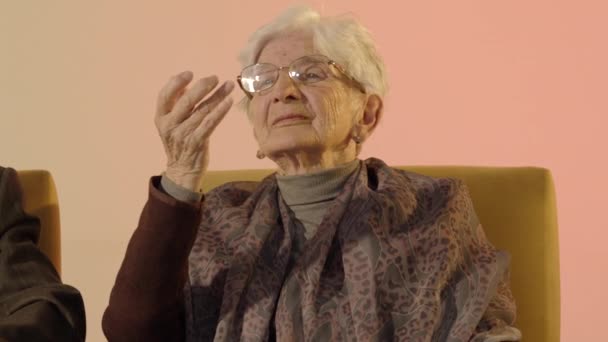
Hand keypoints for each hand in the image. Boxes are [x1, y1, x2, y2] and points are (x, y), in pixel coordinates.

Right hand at [155, 71, 233, 190]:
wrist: (182, 170)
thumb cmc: (179, 143)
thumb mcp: (171, 123)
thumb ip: (175, 104)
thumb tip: (184, 84)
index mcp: (161, 118)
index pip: (165, 95)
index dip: (176, 82)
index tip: (189, 73)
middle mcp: (170, 125)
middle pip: (186, 101)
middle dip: (202, 86)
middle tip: (215, 78)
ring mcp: (183, 134)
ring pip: (202, 110)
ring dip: (217, 96)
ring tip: (228, 85)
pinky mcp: (197, 142)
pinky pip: (210, 123)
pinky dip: (220, 111)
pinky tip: (228, 101)